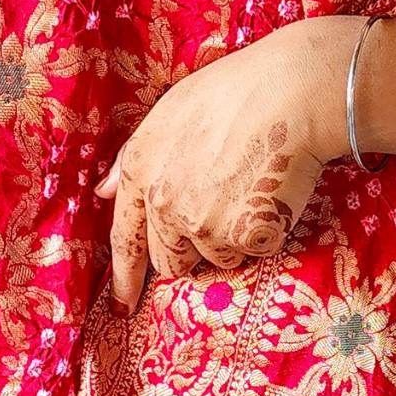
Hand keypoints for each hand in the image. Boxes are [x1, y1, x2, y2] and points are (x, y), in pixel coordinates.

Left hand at [99, 18, 357, 310]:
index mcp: (142, 171)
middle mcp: (165, 204)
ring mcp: (205, 225)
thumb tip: (106, 193)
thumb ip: (134, 157)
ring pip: (216, 257)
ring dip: (232, 239)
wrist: (289, 93)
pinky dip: (263, 233)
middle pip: (170, 260)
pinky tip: (271, 194)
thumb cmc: (233, 92)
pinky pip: (253, 250)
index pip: (125, 239)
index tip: (124, 303)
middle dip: (189, 253)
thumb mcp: (169, 112)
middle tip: (219, 224)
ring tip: (251, 191)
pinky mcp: (245, 237)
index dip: (124, 277)